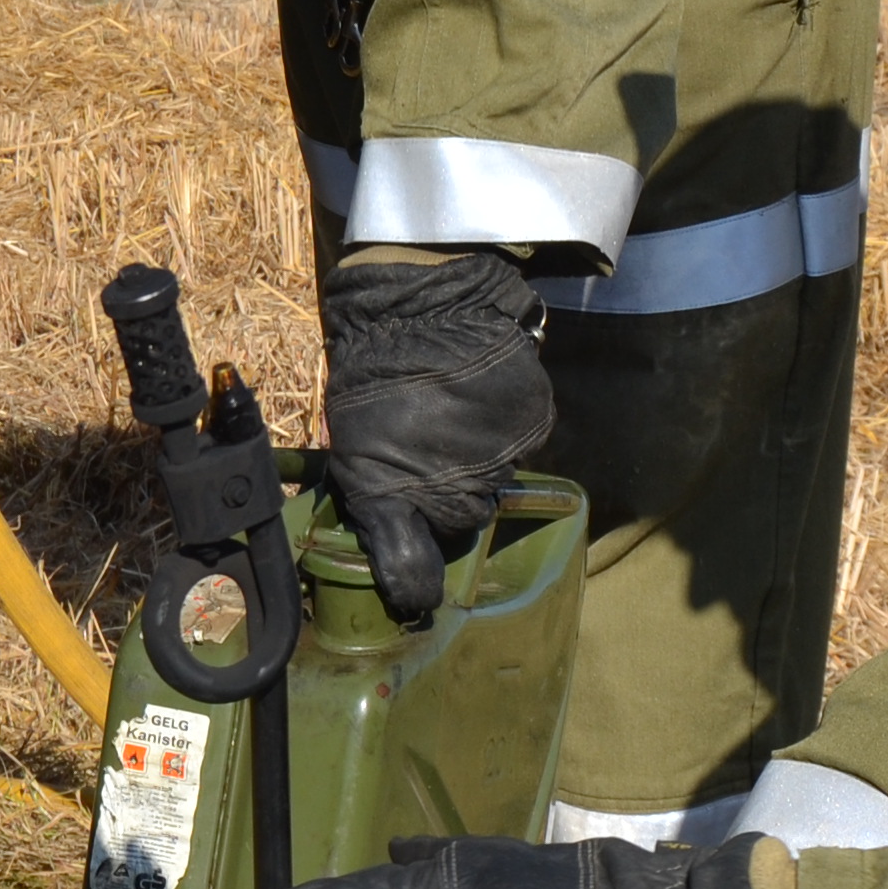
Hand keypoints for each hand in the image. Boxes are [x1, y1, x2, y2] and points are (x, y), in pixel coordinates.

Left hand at [319, 249, 552, 620]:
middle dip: (444, 495)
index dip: (411, 565)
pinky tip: (480, 397)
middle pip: (461, 520)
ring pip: (494, 482)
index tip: (408, 561)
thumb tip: (409, 583)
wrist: (417, 305)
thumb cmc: (370, 377)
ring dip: (477, 460)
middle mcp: (457, 495)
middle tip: (422, 449)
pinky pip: (522, 446)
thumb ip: (381, 515)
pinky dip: (505, 428)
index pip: (416, 571)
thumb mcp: (353, 451)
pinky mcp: (534, 425)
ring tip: (452, 415)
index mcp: (397, 502)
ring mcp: (500, 461)